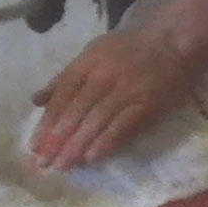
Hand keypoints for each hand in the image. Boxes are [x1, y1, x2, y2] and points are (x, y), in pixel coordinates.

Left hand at [30, 29, 195, 169]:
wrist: (172, 41)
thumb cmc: (128, 49)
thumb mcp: (92, 53)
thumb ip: (65, 77)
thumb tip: (36, 100)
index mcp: (87, 63)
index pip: (61, 97)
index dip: (47, 123)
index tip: (35, 147)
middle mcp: (103, 76)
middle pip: (75, 112)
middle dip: (58, 140)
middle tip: (45, 163)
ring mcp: (126, 90)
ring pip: (96, 122)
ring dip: (77, 146)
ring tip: (64, 165)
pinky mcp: (147, 104)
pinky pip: (123, 126)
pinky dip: (106, 143)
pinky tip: (92, 158)